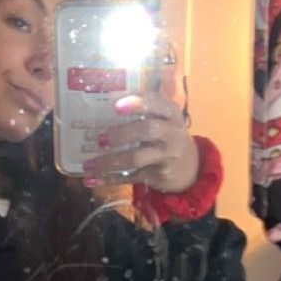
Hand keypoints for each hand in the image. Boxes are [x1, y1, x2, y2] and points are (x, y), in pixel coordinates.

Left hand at [81, 93, 199, 192]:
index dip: (136, 103)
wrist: (191, 167)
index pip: (156, 104)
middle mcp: (171, 133)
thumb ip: (143, 109)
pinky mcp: (159, 175)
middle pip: (147, 130)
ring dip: (109, 161)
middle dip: (121, 133)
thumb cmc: (168, 135)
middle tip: (100, 139)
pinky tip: (91, 179)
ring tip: (88, 164)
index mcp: (170, 113)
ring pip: (136, 158)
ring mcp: (166, 156)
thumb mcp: (164, 118)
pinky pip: (131, 177)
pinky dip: (109, 179)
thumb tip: (104, 100)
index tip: (117, 106)